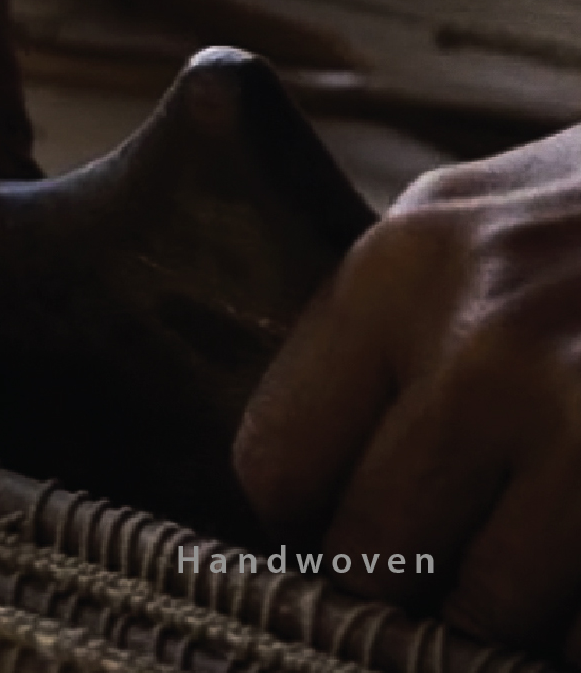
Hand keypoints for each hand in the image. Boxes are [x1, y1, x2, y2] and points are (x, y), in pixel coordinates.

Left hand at [236, 126, 580, 660]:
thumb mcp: (476, 221)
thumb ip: (384, 333)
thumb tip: (298, 487)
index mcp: (401, 272)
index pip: (276, 464)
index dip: (309, 513)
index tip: (347, 517)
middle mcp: (484, 343)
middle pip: (369, 551)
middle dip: (412, 565)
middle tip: (466, 533)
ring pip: (486, 605)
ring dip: (514, 597)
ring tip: (550, 528)